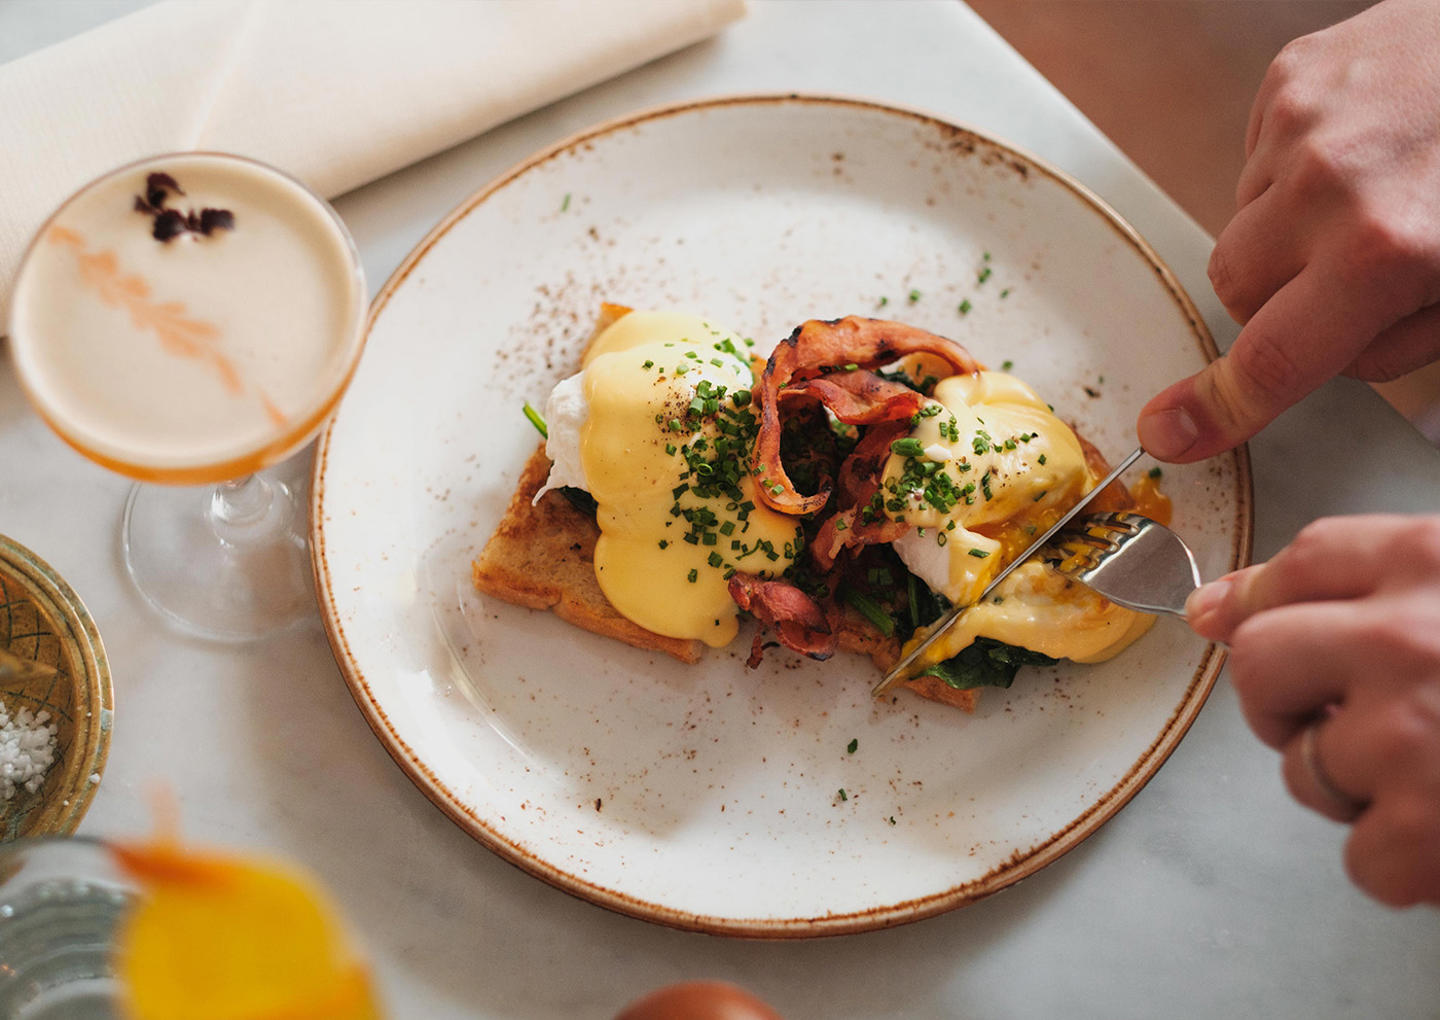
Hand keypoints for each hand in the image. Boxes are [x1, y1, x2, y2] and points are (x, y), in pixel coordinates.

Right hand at [1139, 0, 1439, 461]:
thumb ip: (1388, 343)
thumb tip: (1309, 364)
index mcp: (1384, 252)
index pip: (1270, 359)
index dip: (1216, 409)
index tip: (1170, 431)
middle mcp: (1329, 185)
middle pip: (1234, 286)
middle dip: (1274, 297)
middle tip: (1341, 275)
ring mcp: (1301, 121)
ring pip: (1244, 220)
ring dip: (1290, 224)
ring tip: (1372, 187)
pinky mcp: (1292, 76)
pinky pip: (1257, 158)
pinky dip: (1296, 167)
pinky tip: (1360, 146)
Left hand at [1186, 514, 1439, 905]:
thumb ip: (1375, 583)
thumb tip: (1217, 608)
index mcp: (1430, 561)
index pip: (1303, 562)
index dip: (1265, 599)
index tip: (1236, 619)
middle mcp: (1405, 639)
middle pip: (1261, 661)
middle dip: (1286, 701)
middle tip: (1348, 718)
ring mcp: (1409, 735)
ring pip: (1302, 767)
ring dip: (1357, 786)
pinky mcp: (1424, 830)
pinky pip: (1360, 856)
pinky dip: (1403, 860)